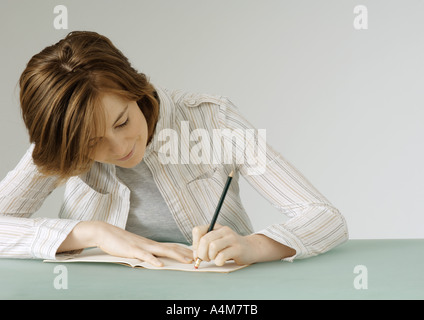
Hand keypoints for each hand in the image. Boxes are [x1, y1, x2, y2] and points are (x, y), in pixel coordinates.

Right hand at [59, 221, 192, 266]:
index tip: (194, 254)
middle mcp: (149, 244)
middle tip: (197, 258)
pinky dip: (153, 260)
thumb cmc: (119, 241)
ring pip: (162, 251)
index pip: (171, 246)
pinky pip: (144, 256)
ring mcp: (141, 246)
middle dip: (185, 253)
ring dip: (176, 256)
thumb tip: (156, 259)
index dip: (183, 250)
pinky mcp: (132, 250)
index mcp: (151, 244)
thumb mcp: (136, 247)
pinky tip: (160, 265)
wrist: (105, 232)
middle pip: (171, 248)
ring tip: (187, 260)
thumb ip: (146, 252)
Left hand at [192, 224, 258, 265]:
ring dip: (210, 257)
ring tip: (214, 259)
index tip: (198, 252)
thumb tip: (195, 255)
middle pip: (204, 240)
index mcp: (215, 227)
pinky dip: (218, 262)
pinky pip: (222, 256)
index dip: (195, 244)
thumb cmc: (230, 247)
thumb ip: (205, 245)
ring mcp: (231, 238)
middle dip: (201, 253)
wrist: (251, 248)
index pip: (197, 230)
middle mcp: (223, 230)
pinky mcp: (238, 248)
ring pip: (213, 247)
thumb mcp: (217, 241)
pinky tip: (221, 261)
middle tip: (205, 259)